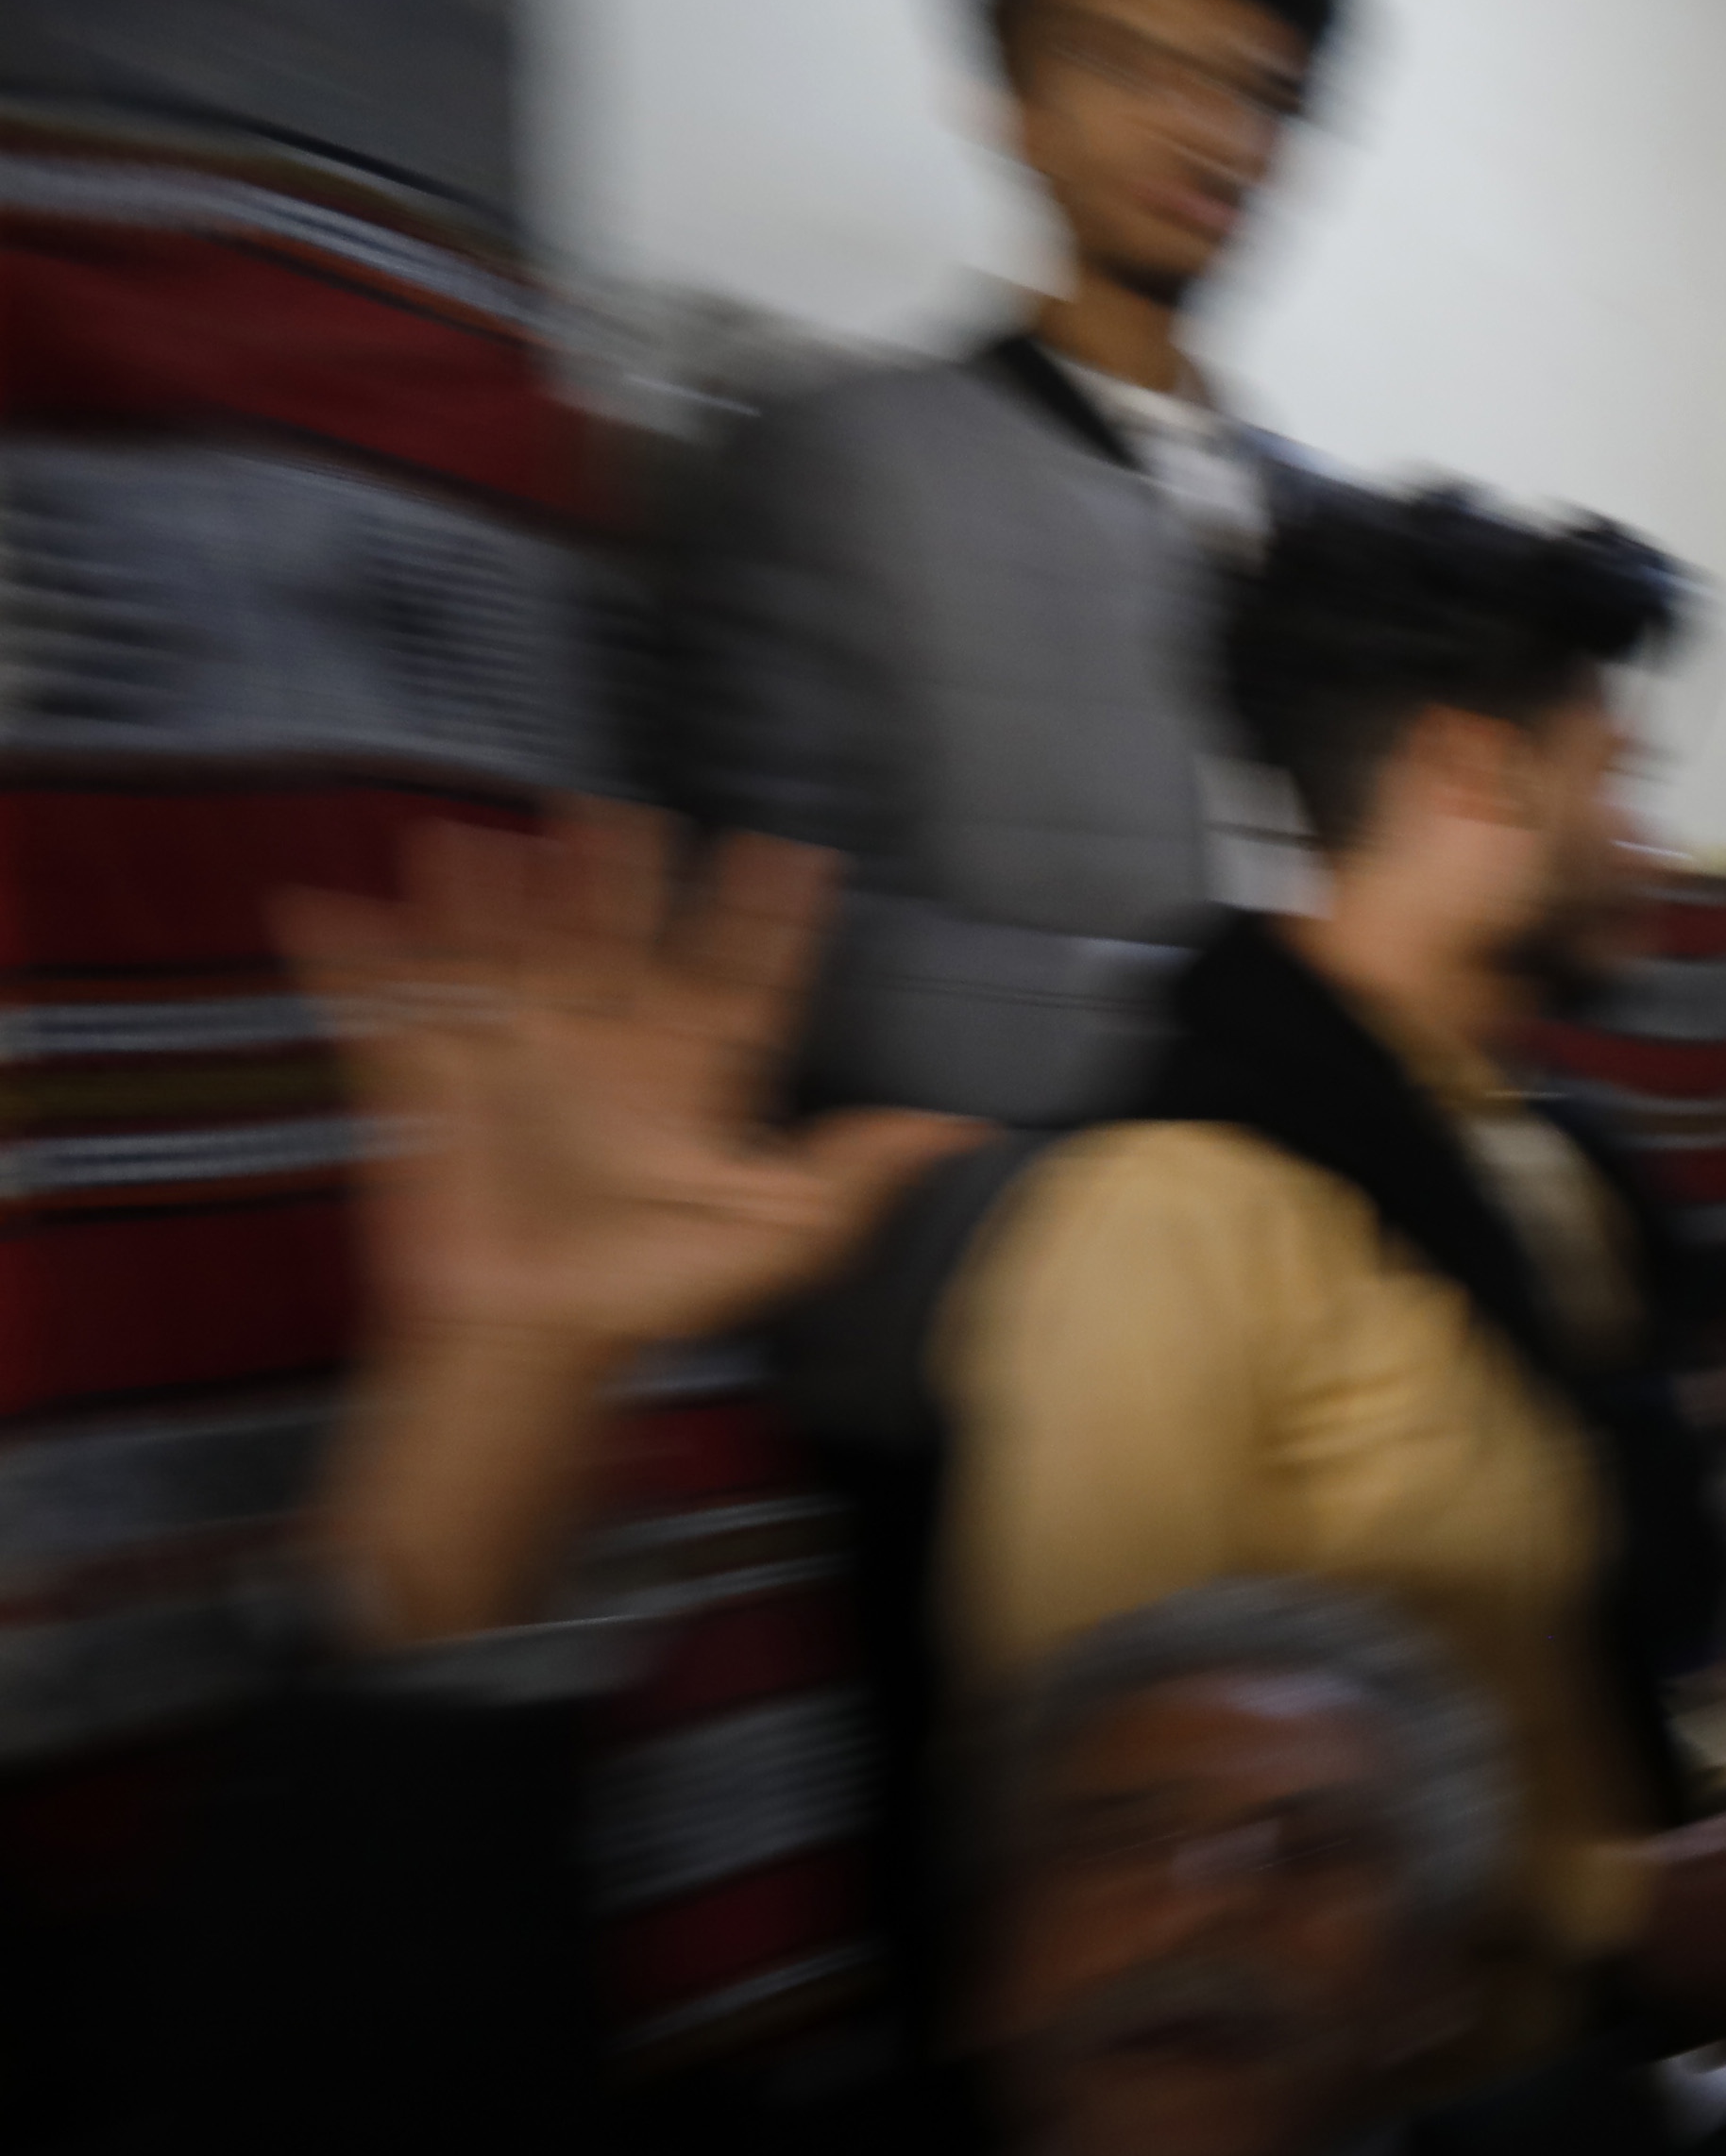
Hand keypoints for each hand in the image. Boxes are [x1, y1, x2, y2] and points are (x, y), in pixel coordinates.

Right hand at [277, 803, 979, 1361]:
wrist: (535, 1342)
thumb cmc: (653, 1296)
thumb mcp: (782, 1234)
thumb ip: (862, 1173)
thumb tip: (963, 1132)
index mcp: (691, 1076)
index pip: (739, 974)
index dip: (767, 918)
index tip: (797, 857)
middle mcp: (606, 1050)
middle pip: (620, 937)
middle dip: (626, 875)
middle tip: (629, 813)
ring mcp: (519, 1057)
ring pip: (512, 948)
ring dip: (501, 894)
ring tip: (502, 839)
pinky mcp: (432, 1080)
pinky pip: (386, 1004)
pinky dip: (353, 956)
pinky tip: (330, 906)